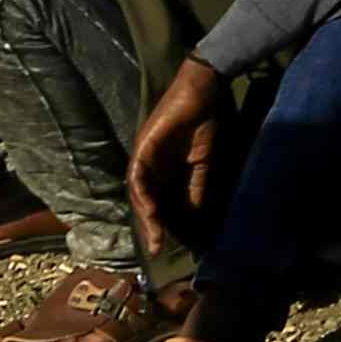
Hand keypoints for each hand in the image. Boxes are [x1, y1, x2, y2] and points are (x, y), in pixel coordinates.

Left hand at [128, 56, 234, 248]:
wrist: (203, 94)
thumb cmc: (203, 124)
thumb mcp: (202, 164)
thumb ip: (196, 189)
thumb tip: (195, 217)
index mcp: (162, 171)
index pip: (157, 202)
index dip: (160, 224)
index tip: (165, 246)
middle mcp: (149, 166)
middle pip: (143, 201)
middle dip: (150, 226)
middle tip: (156, 247)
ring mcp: (143, 156)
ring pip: (137, 191)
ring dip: (144, 214)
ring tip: (153, 234)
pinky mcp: (142, 146)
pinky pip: (137, 173)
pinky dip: (141, 192)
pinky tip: (149, 207)